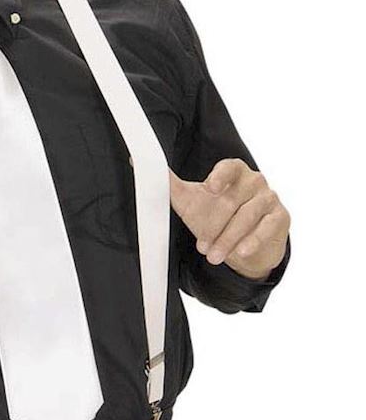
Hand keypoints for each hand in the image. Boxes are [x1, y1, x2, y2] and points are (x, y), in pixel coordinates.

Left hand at [169, 158, 289, 279]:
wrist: (243, 244)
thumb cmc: (215, 216)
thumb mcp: (190, 201)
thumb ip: (170, 183)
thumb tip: (139, 163)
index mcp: (234, 171)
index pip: (229, 167)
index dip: (219, 176)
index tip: (209, 188)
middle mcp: (254, 180)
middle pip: (232, 201)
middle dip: (214, 226)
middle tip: (202, 247)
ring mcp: (269, 198)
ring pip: (247, 217)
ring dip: (229, 239)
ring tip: (214, 256)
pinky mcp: (280, 217)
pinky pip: (267, 228)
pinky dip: (253, 241)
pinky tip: (242, 251)